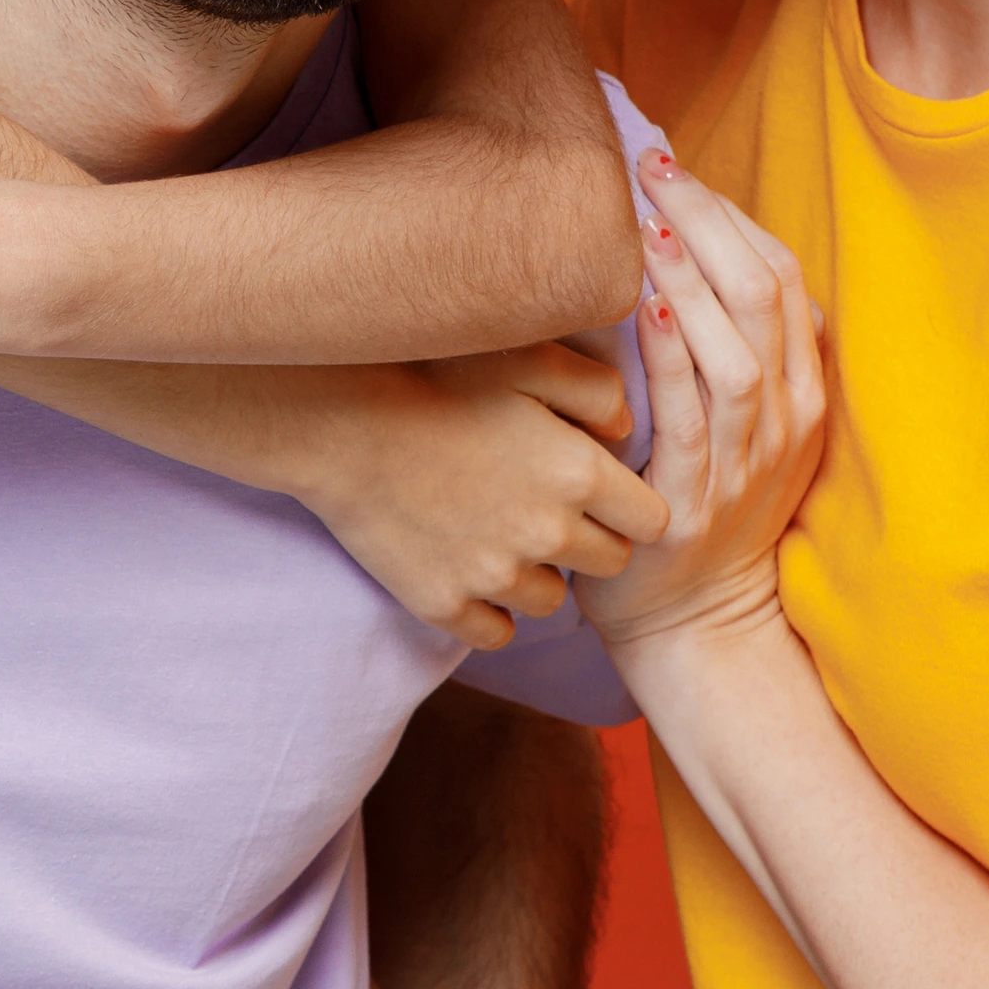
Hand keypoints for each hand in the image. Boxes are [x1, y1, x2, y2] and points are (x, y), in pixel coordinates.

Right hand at [290, 353, 668, 649]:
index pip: (652, 521)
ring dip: (537, 574)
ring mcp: (494, 576)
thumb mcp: (528, 357)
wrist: (336, 417)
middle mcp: (548, 534)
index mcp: (580, 474)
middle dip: (588, 540)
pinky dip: (487, 609)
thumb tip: (627, 430)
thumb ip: (598, 389)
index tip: (600, 491)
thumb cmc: (433, 374)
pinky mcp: (443, 603)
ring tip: (498, 531)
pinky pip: (493, 632)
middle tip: (544, 506)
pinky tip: (467, 566)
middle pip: (608, 565)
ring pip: (551, 602)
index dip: (630, 505)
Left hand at [576, 152, 827, 655]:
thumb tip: (691, 253)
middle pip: (762, 296)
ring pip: (735, 349)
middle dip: (708, 223)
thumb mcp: (744, 426)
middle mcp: (785, 421)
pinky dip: (671, 356)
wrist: (698, 624)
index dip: (731, 217)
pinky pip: (691, 415)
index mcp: (801, 392)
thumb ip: (733, 350)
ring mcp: (746, 462)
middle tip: (653, 168)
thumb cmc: (708, 506)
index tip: (676, 171)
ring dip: (689, 278)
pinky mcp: (696, 501)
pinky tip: (644, 308)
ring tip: (644, 223)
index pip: (781, 279)